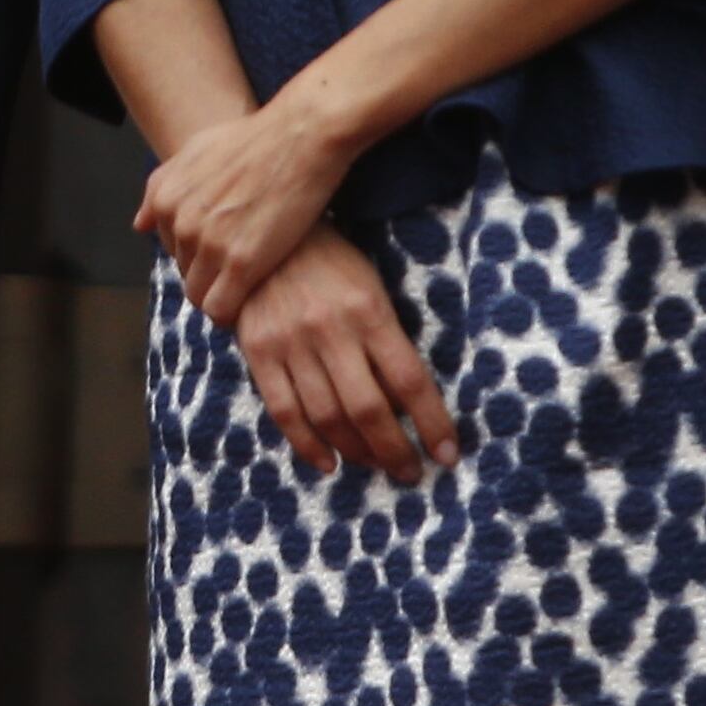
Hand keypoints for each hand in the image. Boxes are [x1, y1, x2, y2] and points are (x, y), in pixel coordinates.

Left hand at [137, 91, 352, 323]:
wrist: (300, 136)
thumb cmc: (253, 140)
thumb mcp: (195, 151)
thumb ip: (162, 187)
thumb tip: (139, 225)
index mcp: (166, 200)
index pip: (171, 249)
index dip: (200, 254)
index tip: (226, 251)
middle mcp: (180, 224)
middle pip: (184, 273)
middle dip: (210, 274)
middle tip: (243, 268)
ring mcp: (209, 245)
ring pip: (199, 295)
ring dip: (220, 295)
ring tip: (250, 285)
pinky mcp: (242, 263)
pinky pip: (220, 309)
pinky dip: (232, 313)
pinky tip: (252, 299)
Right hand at [230, 227, 462, 481]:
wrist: (265, 233)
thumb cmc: (333, 263)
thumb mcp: (372, 288)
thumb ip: (388, 340)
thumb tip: (408, 405)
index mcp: (369, 310)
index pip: (410, 381)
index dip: (432, 424)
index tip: (447, 455)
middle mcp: (330, 329)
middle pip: (369, 409)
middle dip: (396, 451)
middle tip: (411, 472)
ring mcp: (290, 341)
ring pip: (328, 417)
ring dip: (358, 452)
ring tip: (376, 465)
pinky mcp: (258, 350)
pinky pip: (285, 411)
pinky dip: (308, 445)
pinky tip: (329, 462)